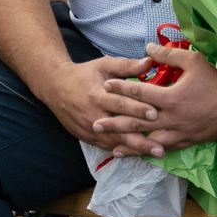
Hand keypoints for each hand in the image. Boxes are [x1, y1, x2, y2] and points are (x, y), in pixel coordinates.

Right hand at [31, 54, 162, 147]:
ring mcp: (90, 130)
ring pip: (116, 143)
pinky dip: (125, 150)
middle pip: (120, 130)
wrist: (55, 87)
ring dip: (136, 149)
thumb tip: (150, 62)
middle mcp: (93, 115)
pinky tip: (141, 154)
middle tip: (160, 147)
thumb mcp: (103, 65)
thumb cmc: (84, 74)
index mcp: (97, 95)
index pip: (120, 104)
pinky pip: (109, 147)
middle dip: (141, 140)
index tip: (155, 114)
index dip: (137, 109)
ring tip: (156, 153)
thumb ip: (127, 66)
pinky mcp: (88, 138)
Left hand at [92, 44, 216, 157]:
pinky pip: (169, 149)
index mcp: (171, 98)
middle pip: (138, 123)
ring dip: (131, 146)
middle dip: (116, 124)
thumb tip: (147, 48)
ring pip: (151, 142)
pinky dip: (154, 153)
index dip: (121, 89)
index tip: (104, 87)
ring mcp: (182, 133)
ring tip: (113, 151)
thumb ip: (168, 55)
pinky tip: (145, 156)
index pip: (139, 94)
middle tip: (96, 126)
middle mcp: (173, 119)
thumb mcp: (194, 61)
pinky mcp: (192, 141)